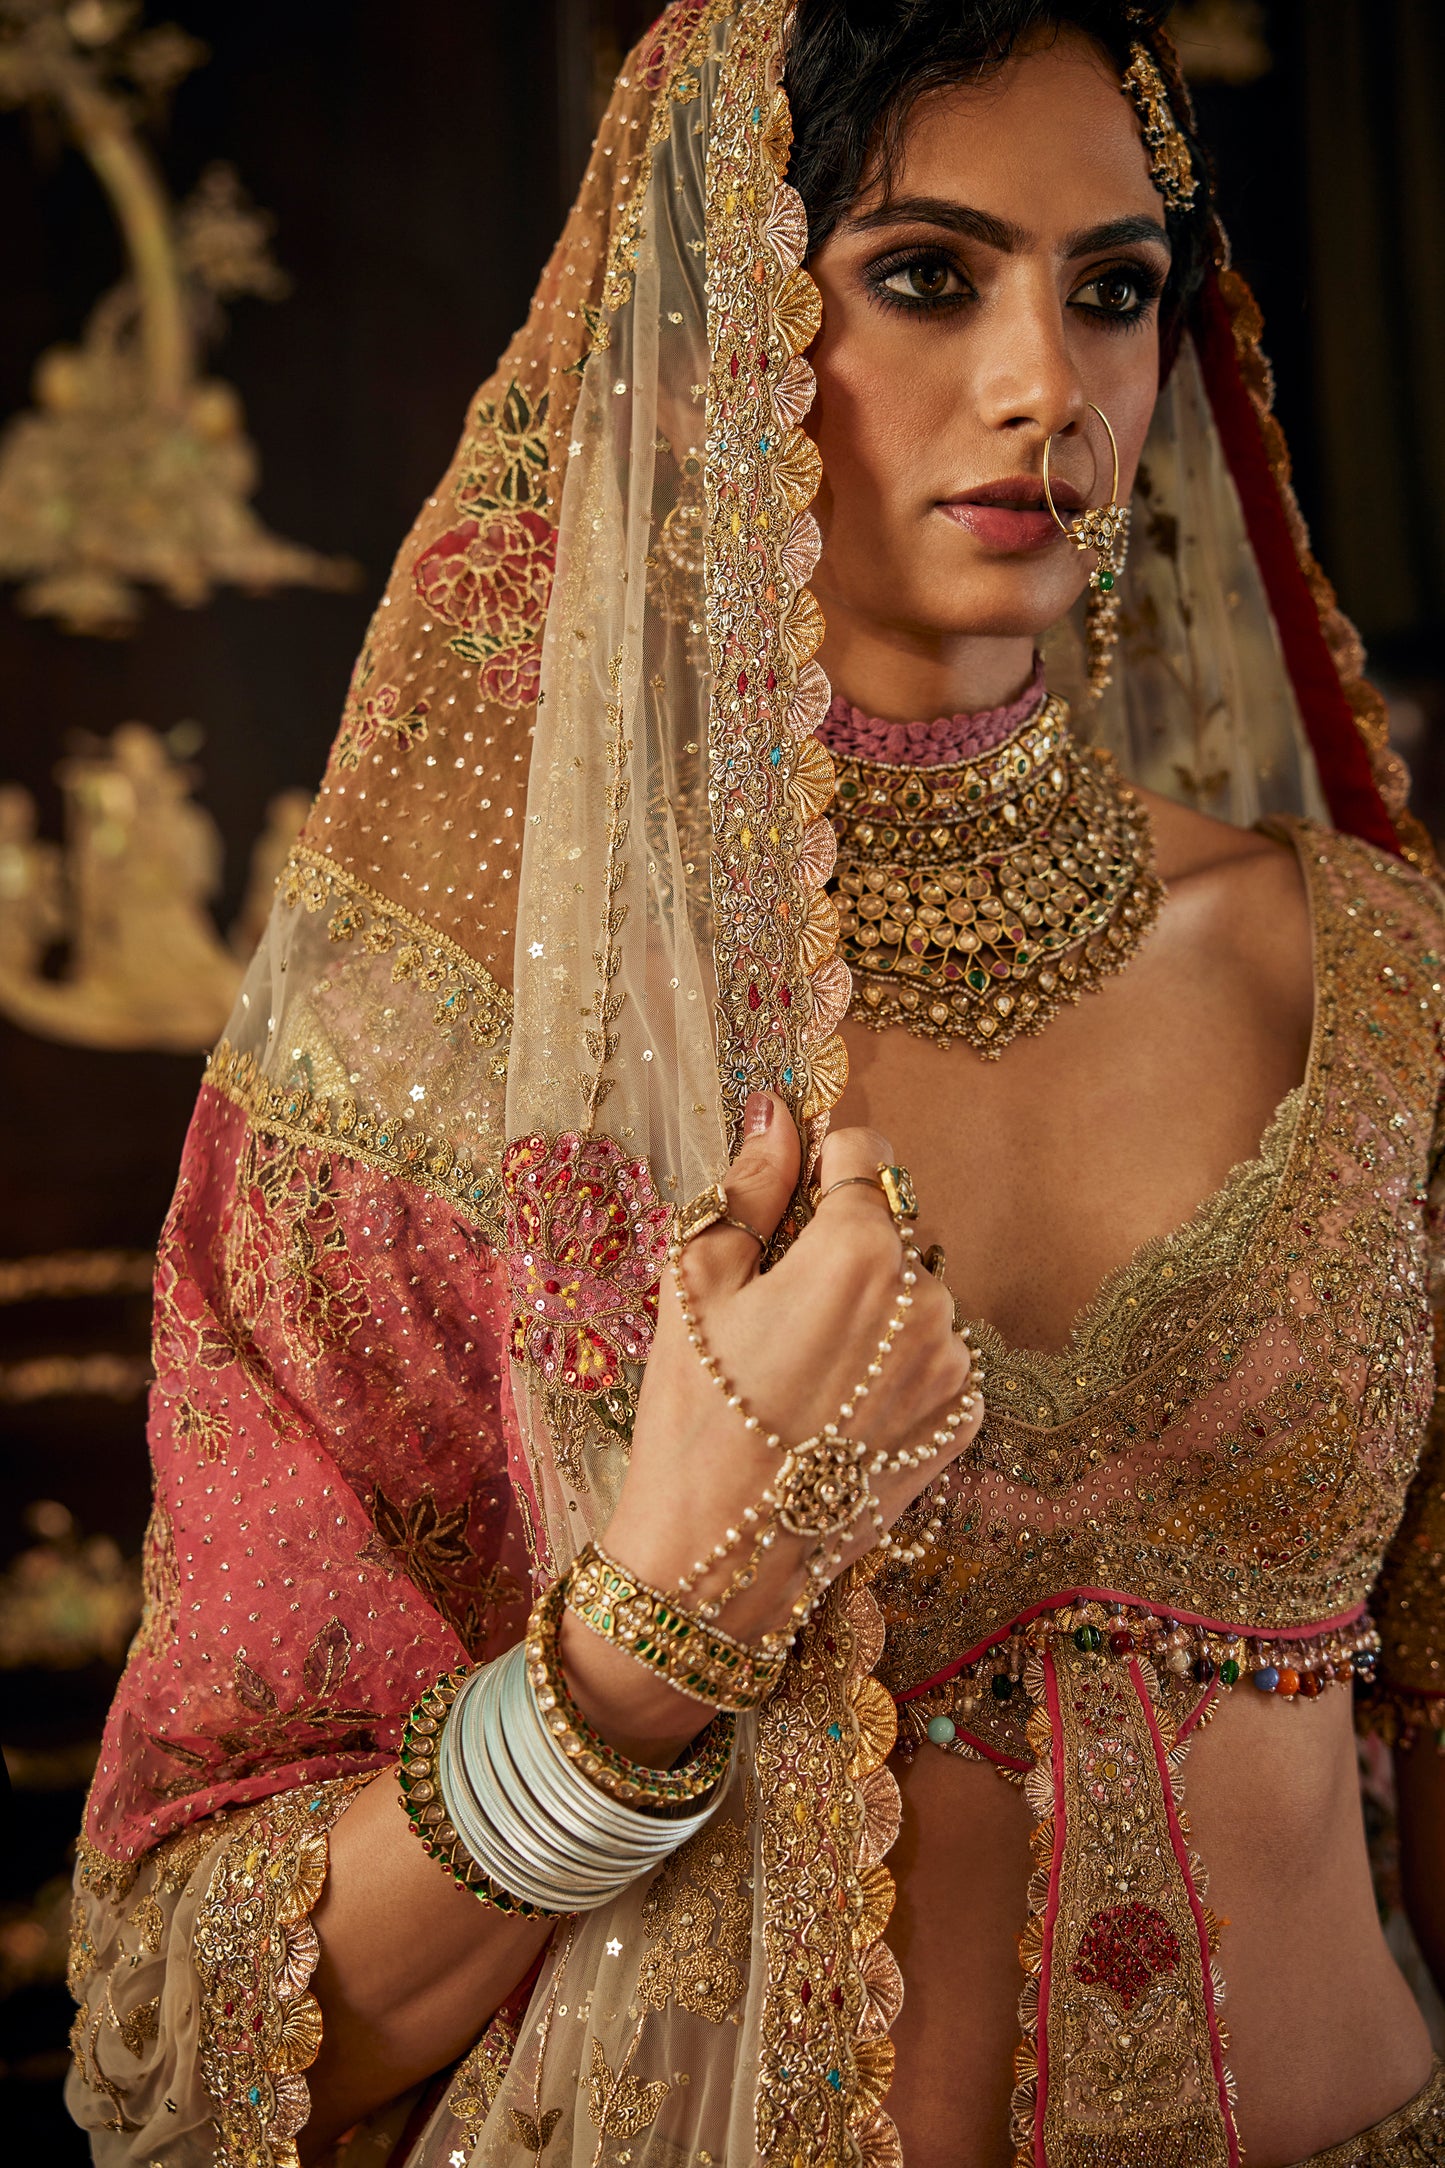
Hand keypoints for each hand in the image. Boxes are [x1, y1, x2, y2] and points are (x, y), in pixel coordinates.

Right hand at [560, 1091, 981, 1753]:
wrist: (718, 1561)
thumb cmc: (693, 1414)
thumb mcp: (697, 1285)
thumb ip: (750, 1186)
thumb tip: (776, 1110)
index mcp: (861, 1248)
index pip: (863, 1151)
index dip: (819, 1164)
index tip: (787, 1198)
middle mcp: (928, 1297)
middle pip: (891, 1226)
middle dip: (843, 1243)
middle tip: (777, 1309)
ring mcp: (954, 1364)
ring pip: (913, 1292)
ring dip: (872, 1306)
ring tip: (804, 1369)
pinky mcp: (961, 1419)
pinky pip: (932, 1357)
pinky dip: (893, 1365)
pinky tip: (837, 1407)